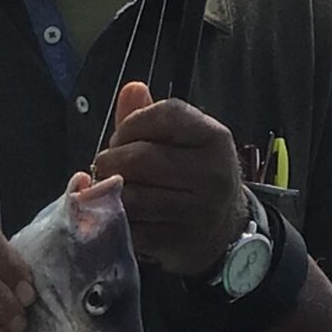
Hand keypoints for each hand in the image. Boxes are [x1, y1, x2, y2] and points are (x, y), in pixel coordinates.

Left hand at [90, 80, 249, 276]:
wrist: (223, 231)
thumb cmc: (193, 177)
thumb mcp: (181, 142)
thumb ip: (150, 116)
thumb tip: (131, 89)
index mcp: (215, 138)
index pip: (163, 115)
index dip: (130, 124)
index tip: (121, 138)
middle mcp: (212, 173)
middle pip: (140, 158)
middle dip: (111, 161)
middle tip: (108, 168)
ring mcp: (198, 211)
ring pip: (131, 195)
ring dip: (110, 193)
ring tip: (113, 191)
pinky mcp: (178, 241)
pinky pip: (130, 227)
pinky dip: (115, 220)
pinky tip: (120, 214)